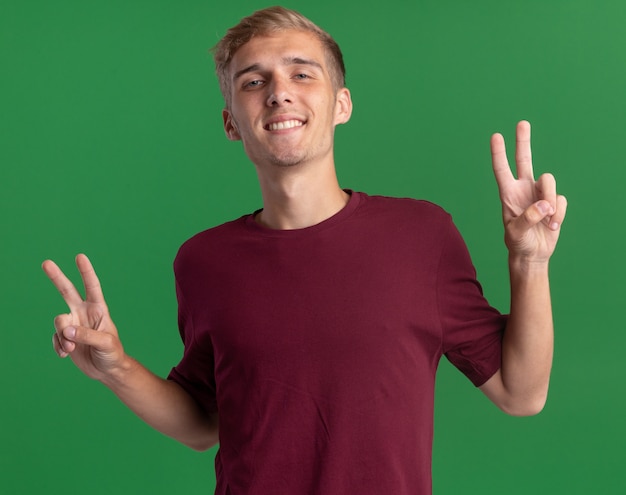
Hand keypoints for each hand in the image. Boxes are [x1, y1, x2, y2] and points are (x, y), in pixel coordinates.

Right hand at [43, 254, 124, 380]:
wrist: (107, 370)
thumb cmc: (113, 353)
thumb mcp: (105, 343)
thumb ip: (87, 336)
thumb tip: (68, 331)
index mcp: (99, 309)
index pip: (92, 287)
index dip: (86, 272)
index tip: (80, 257)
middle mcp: (84, 313)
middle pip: (67, 291)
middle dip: (57, 277)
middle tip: (46, 263)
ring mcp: (73, 324)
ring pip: (58, 321)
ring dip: (63, 336)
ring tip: (72, 349)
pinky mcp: (66, 337)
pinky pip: (55, 338)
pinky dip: (59, 346)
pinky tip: (66, 354)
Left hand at [491, 121, 566, 262]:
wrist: (533, 254)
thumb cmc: (518, 243)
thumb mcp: (516, 232)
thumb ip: (528, 217)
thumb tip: (544, 203)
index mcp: (508, 194)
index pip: (502, 170)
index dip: (499, 154)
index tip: (496, 136)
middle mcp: (523, 189)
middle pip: (525, 160)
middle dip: (523, 141)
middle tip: (522, 123)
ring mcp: (539, 194)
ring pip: (549, 181)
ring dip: (550, 202)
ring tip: (546, 221)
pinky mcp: (554, 202)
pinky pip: (561, 199)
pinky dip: (558, 214)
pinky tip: (552, 226)